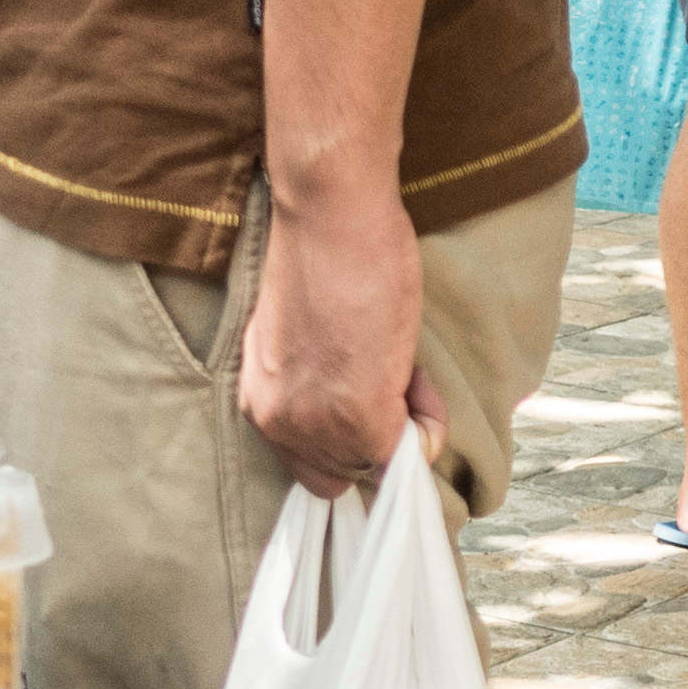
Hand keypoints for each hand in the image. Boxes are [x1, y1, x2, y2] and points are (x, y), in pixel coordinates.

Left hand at [242, 187, 433, 496]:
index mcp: (259, 400)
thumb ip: (319, 387)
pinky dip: (428, 419)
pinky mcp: (361, 419)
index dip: (351, 437)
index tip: (374, 397)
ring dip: (406, 422)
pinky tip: (413, 369)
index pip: (312, 464)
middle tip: (394, 376)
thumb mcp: (303, 340)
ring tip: (401, 361)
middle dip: (379, 434)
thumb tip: (373, 415)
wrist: (330, 216)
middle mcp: (277, 423)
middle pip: (346, 472)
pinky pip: (413, 450)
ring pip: (382, 463)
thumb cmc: (323, 255)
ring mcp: (319, 426)